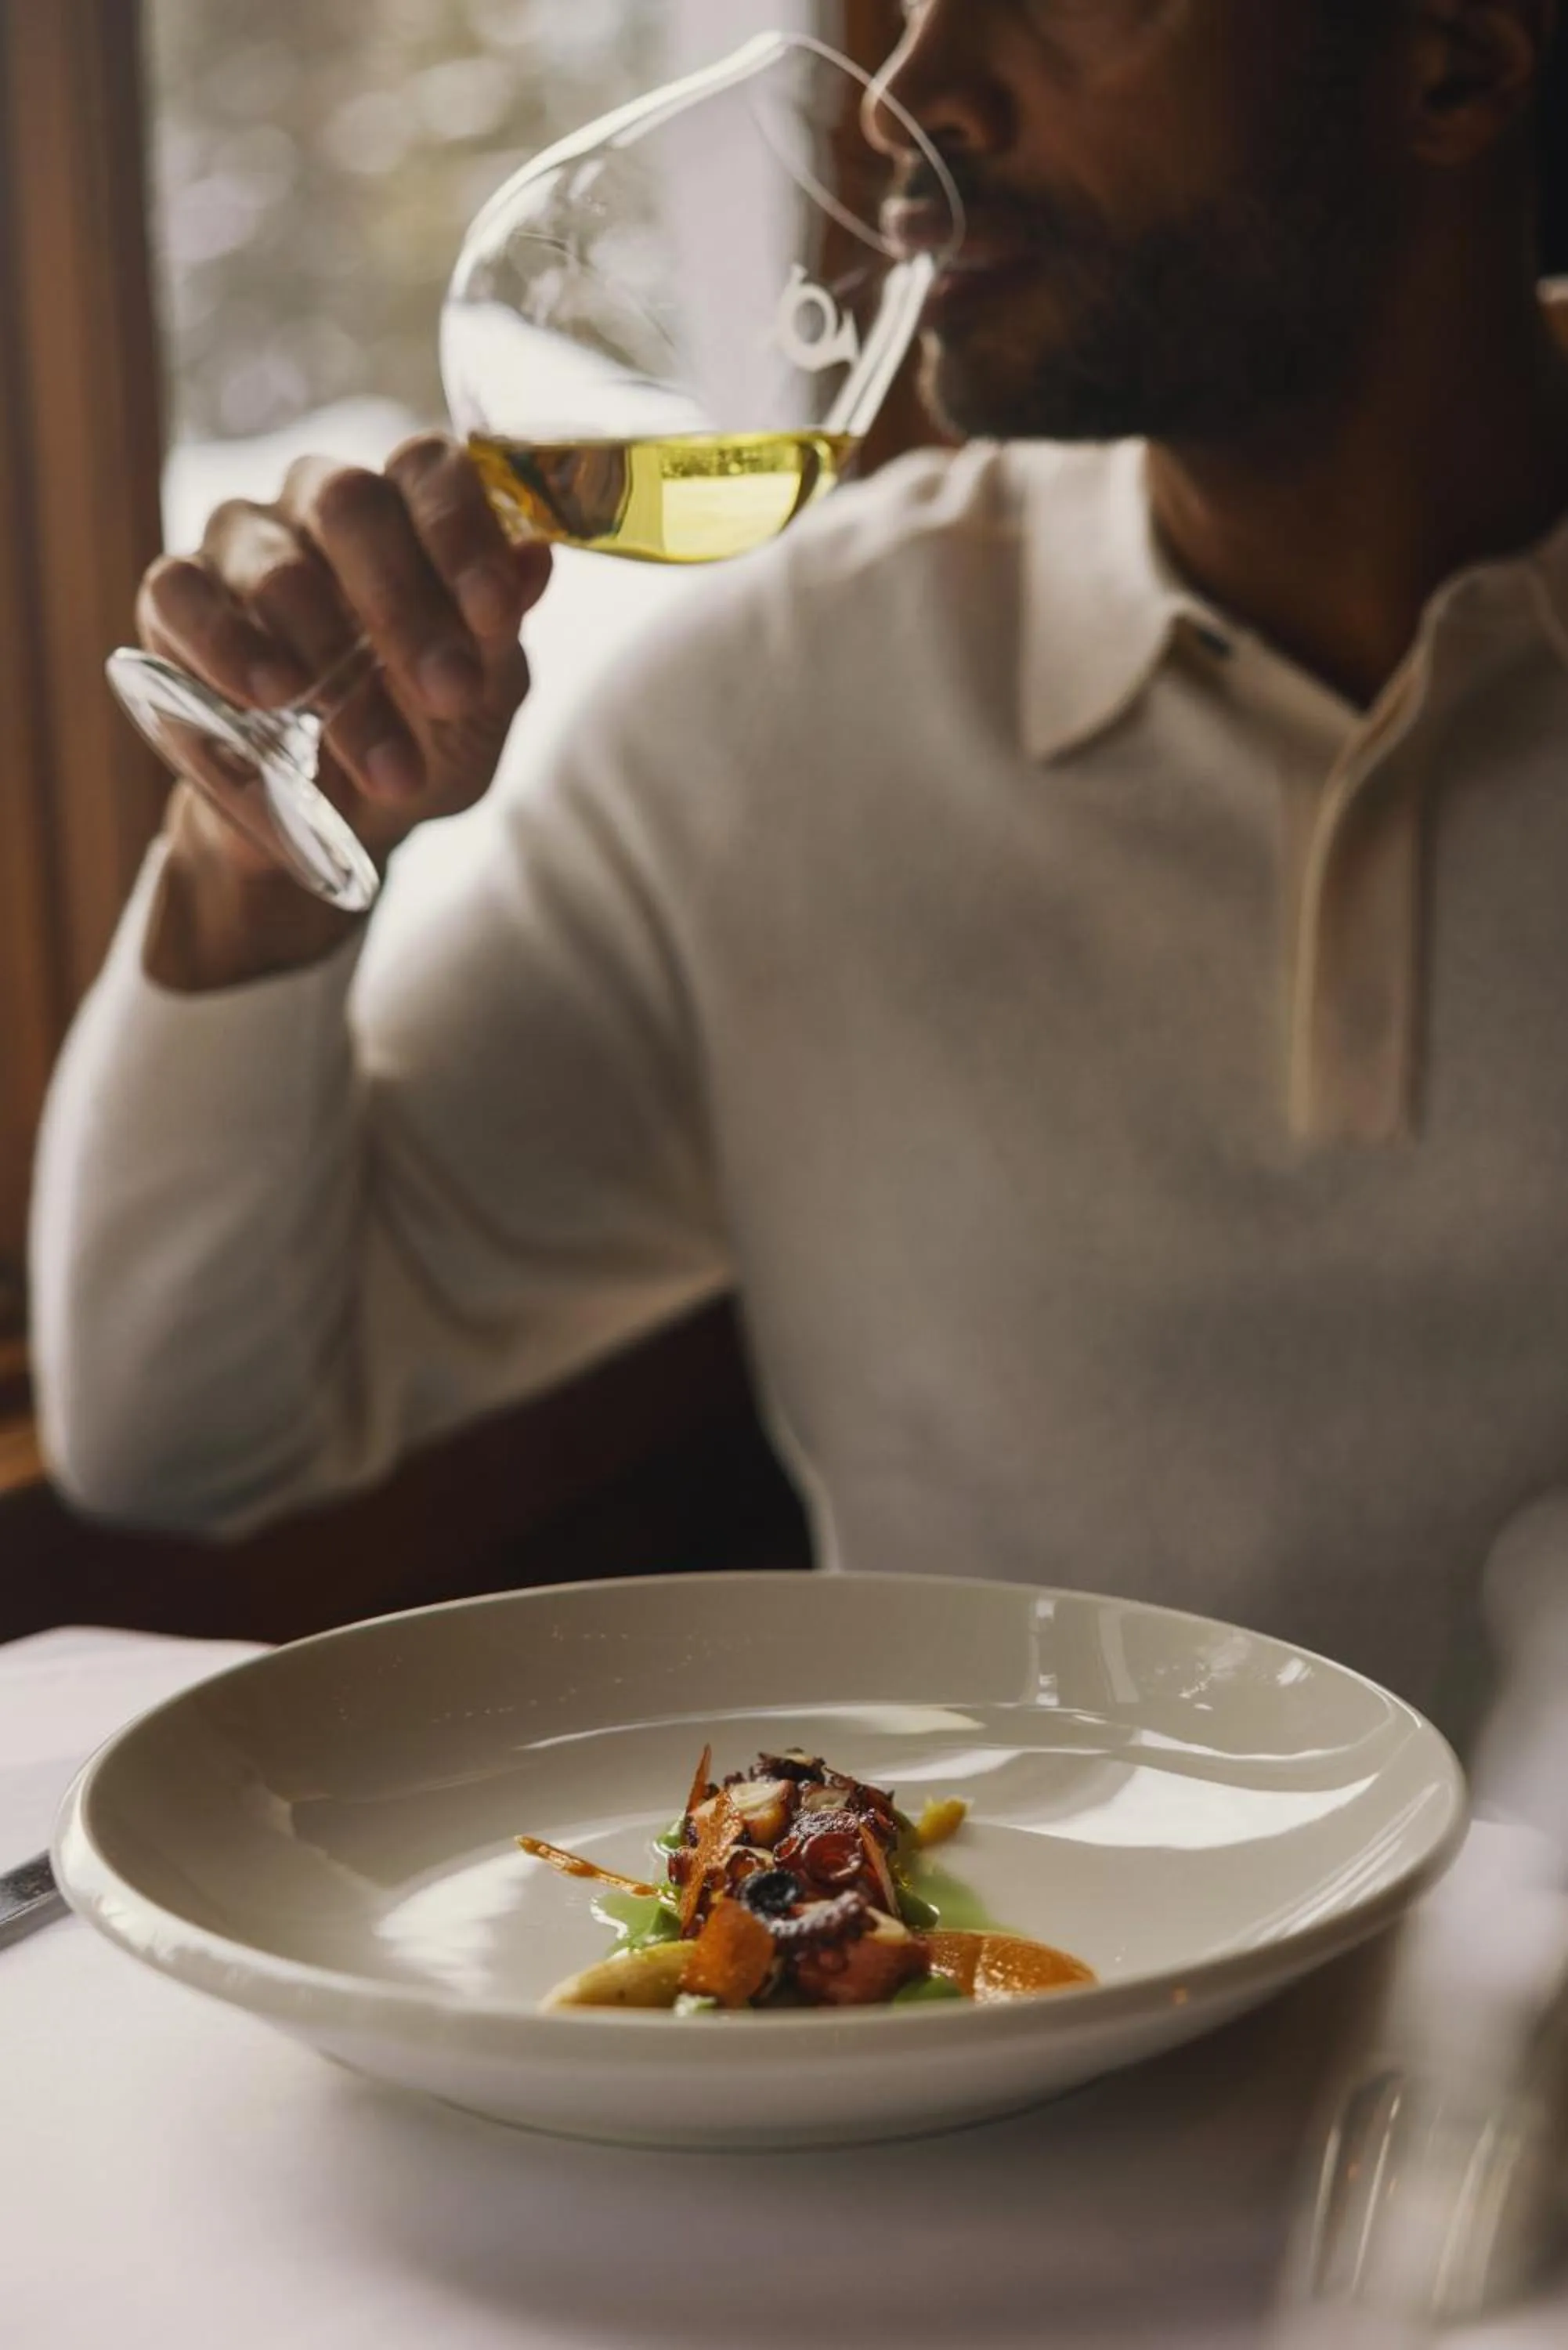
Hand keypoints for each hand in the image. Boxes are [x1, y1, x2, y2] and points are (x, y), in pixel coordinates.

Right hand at [136, 434, 552, 986]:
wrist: (345, 823)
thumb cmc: (424, 740)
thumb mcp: (483, 706)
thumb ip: (502, 638)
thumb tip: (534, 560)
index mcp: (408, 510)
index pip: (429, 469)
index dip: (462, 531)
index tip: (494, 615)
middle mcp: (320, 506)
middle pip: (349, 504)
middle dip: (404, 606)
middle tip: (448, 693)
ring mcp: (242, 546)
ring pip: (277, 568)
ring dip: (333, 670)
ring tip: (379, 756)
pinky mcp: (172, 599)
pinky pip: (179, 594)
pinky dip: (225, 646)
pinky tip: (270, 696)